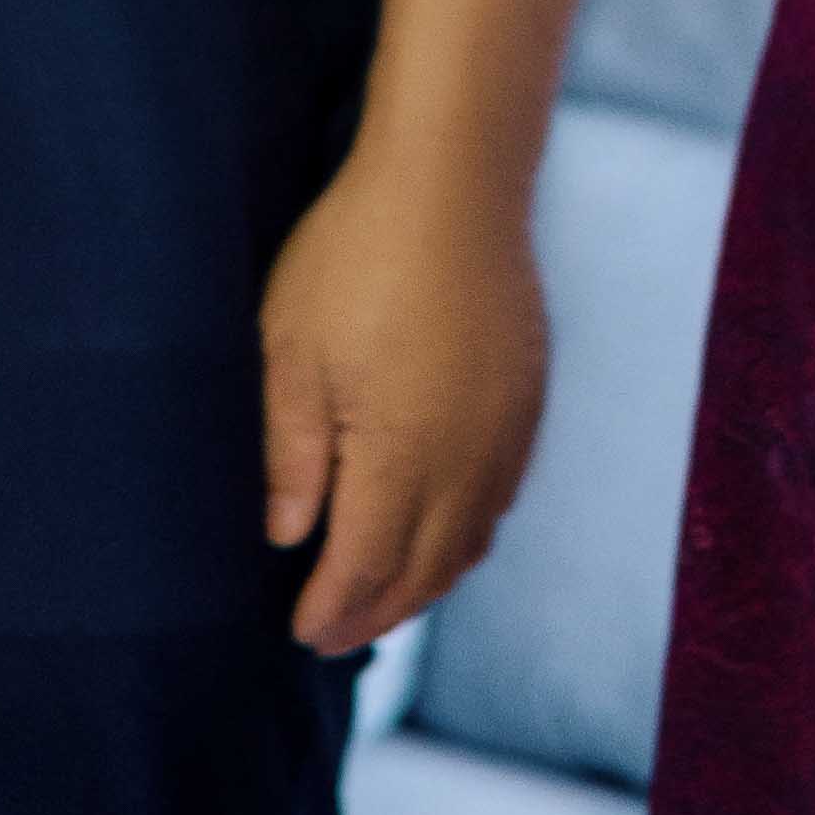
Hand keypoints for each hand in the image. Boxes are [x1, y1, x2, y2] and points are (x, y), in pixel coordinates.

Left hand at [260, 136, 549, 655]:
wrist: (453, 180)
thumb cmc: (355, 255)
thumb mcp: (290, 347)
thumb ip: (288, 450)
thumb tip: (287, 535)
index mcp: (400, 453)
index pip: (366, 565)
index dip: (333, 608)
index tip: (301, 631)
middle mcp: (466, 460)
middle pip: (425, 571)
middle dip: (377, 612)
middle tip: (334, 634)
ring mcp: (506, 432)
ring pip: (470, 542)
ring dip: (425, 581)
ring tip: (382, 596)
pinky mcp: (527, 401)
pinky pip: (501, 499)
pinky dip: (466, 535)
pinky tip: (439, 529)